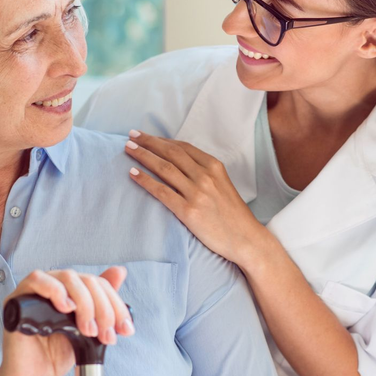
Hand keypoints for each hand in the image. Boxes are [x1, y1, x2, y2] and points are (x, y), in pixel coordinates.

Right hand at [0, 267, 133, 375]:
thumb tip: (120, 271)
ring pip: (66, 277)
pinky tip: (66, 308)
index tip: (124, 328)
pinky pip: (36, 280)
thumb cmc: (58, 354)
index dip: (114, 303)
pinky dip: (56, 291)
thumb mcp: (89, 328)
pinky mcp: (18, 298)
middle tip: (105, 334)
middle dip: (102, 308)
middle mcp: (52, 285)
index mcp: (69, 289)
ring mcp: (35, 290)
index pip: (97, 282)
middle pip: (85, 279)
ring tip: (87, 329)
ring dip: (85, 303)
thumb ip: (102, 302)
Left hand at [124, 130, 265, 266]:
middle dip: (149, 143)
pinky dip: (145, 180)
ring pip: (164, 169)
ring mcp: (196, 193)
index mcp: (214, 166)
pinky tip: (133, 174)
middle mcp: (205, 176)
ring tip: (128, 150)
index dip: (161, 140)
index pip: (182, 147)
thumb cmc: (233, 214)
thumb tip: (179, 162)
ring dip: (143, 156)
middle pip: (171, 153)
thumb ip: (203, 172)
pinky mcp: (188, 211)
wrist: (246, 239)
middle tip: (131, 136)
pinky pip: (161, 191)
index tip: (145, 136)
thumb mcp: (223, 184)